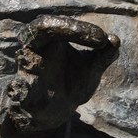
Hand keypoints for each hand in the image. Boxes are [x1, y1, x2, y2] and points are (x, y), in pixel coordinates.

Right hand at [8, 15, 119, 130]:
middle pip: (40, 27)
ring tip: (83, 64)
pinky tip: (46, 86)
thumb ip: (103, 55)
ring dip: (52, 58)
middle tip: (100, 40)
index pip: (59, 23)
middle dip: (68, 29)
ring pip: (27, 56)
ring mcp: (27, 71)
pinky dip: (30, 89)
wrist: (56, 114)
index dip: (81, 28)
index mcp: (51, 39)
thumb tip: (114, 40)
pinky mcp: (25, 95)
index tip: (103, 39)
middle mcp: (35, 49)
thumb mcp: (92, 68)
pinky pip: (23, 90)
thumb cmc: (71, 82)